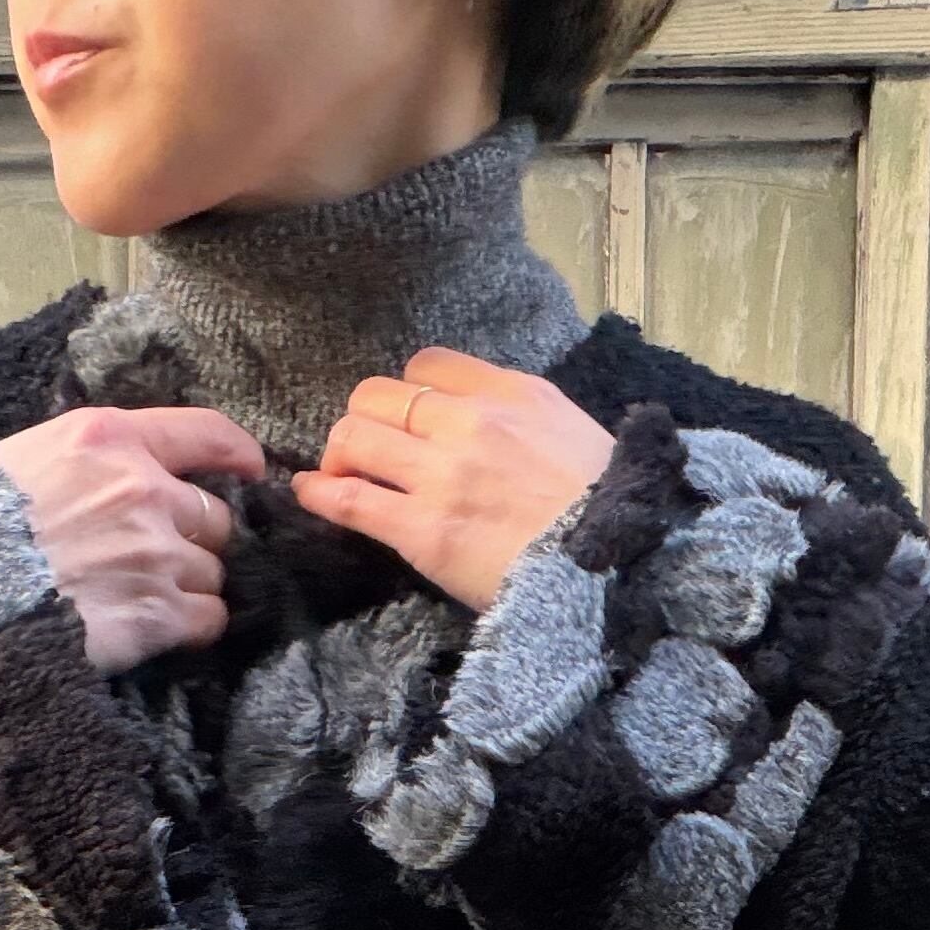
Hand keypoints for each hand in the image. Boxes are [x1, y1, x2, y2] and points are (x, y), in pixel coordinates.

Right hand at [0, 403, 265, 672]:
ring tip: (140, 598)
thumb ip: (93, 456)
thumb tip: (133, 471)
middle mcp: (143, 491)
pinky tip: (160, 629)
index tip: (250, 468)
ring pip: (212, 572)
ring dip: (188, 587)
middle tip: (152, 559)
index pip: (202, 433)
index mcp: (112, 439)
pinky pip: (208, 619)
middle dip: (193, 539)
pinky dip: (192, 627)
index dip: (235, 453)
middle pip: (213, 518)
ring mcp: (155, 554)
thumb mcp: (33, 454)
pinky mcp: (156, 614)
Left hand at [290, 350, 617, 611]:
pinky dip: (320, 493)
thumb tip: (493, 423)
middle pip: (378, 396)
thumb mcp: (573, 434)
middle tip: (364, 451)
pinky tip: (310, 492)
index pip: (427, 367)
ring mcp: (443, 477)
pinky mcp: (424, 532)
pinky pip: (351, 500)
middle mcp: (470, 424)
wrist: (620, 563)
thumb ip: (525, 418)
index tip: (405, 418)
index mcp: (510, 394)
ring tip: (337, 473)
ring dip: (338, 454)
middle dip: (362, 420)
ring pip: (355, 438)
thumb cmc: (605, 510)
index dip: (405, 391)